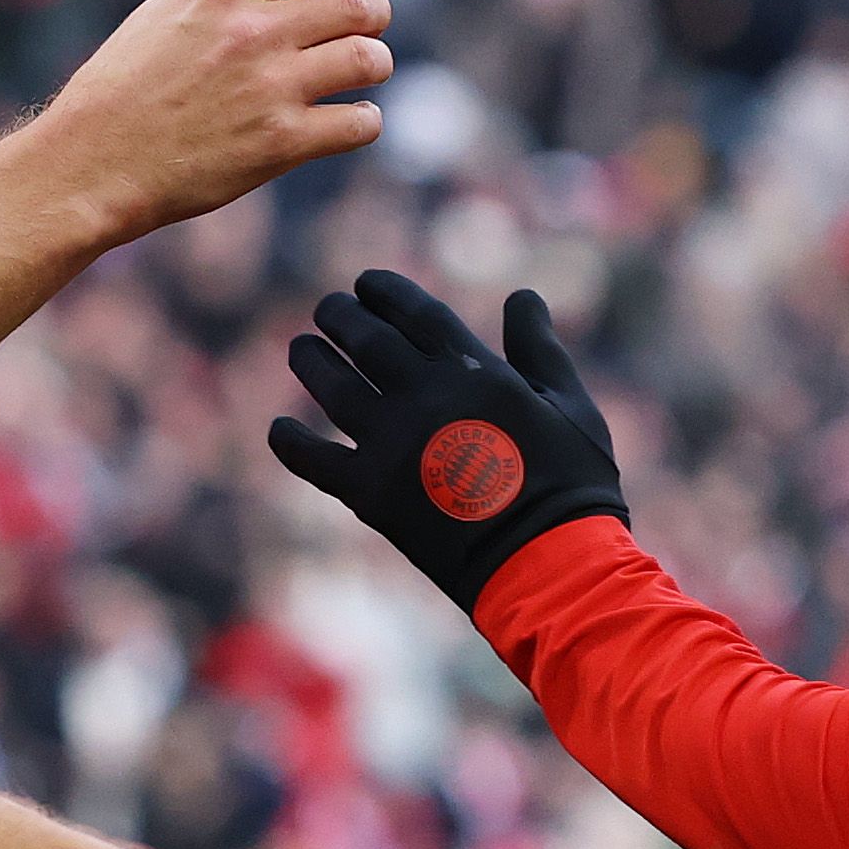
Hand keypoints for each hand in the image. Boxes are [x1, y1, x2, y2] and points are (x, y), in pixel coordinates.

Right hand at [27, 0, 416, 240]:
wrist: (92, 164)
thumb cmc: (122, 90)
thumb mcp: (166, 17)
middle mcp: (253, 32)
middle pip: (360, 2)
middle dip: (374, 12)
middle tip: (364, 26)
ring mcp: (270, 89)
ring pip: (371, 59)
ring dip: (373, 65)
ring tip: (354, 76)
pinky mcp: (280, 145)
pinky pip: (362, 123)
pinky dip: (364, 121)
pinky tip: (344, 123)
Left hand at [266, 273, 629, 610]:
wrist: (548, 564)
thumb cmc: (571, 486)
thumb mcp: (571, 406)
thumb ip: (539, 349)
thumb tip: (524, 297)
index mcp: (474, 371)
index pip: (414, 312)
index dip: (384, 291)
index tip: (365, 283)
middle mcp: (424, 397)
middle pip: (366, 339)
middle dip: (341, 316)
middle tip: (328, 309)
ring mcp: (392, 444)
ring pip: (333, 388)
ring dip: (311, 362)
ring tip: (300, 347)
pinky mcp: (370, 495)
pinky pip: (315, 461)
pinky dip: (290, 444)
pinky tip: (278, 429)